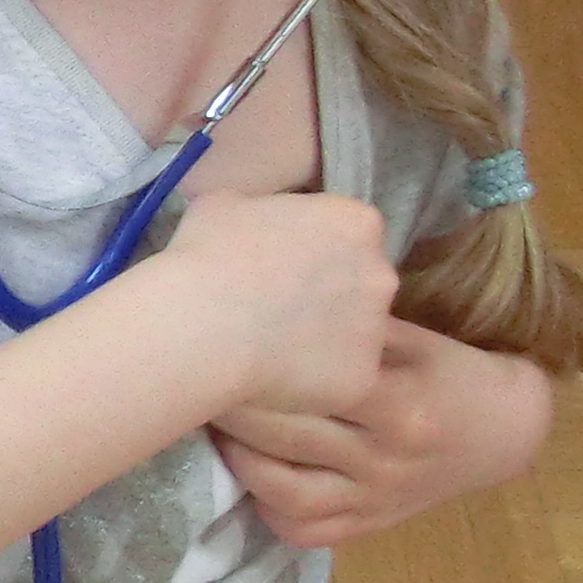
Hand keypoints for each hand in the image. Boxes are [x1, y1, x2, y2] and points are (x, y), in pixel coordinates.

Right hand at [157, 188, 395, 418]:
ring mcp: (375, 329)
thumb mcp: (227, 203)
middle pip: (360, 282)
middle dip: (328, 292)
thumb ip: (263, 210)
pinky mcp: (362, 378)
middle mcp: (380, 273)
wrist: (202, 324)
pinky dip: (314, 379)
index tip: (282, 262)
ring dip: (323, 336)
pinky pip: (339, 377)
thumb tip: (256, 227)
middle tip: (278, 305)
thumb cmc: (210, 254)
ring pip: (353, 333)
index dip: (314, 249)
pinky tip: (273, 374)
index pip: (349, 233)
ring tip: (271, 345)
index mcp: (357, 222)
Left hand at [215, 317, 553, 547]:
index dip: (258, 364)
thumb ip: (350, 325)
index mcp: (401, 402)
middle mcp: (387, 458)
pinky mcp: (368, 526)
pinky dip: (266, 506)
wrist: (504, 430)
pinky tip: (244, 474)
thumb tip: (269, 290)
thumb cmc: (447, 370)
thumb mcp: (410, 337)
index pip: (313, 386)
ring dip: (239, 459)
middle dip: (234, 408)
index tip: (217, 338)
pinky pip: (304, 528)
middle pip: (290, 436)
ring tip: (210, 425)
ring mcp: (375, 499)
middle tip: (195, 378)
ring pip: (287, 490)